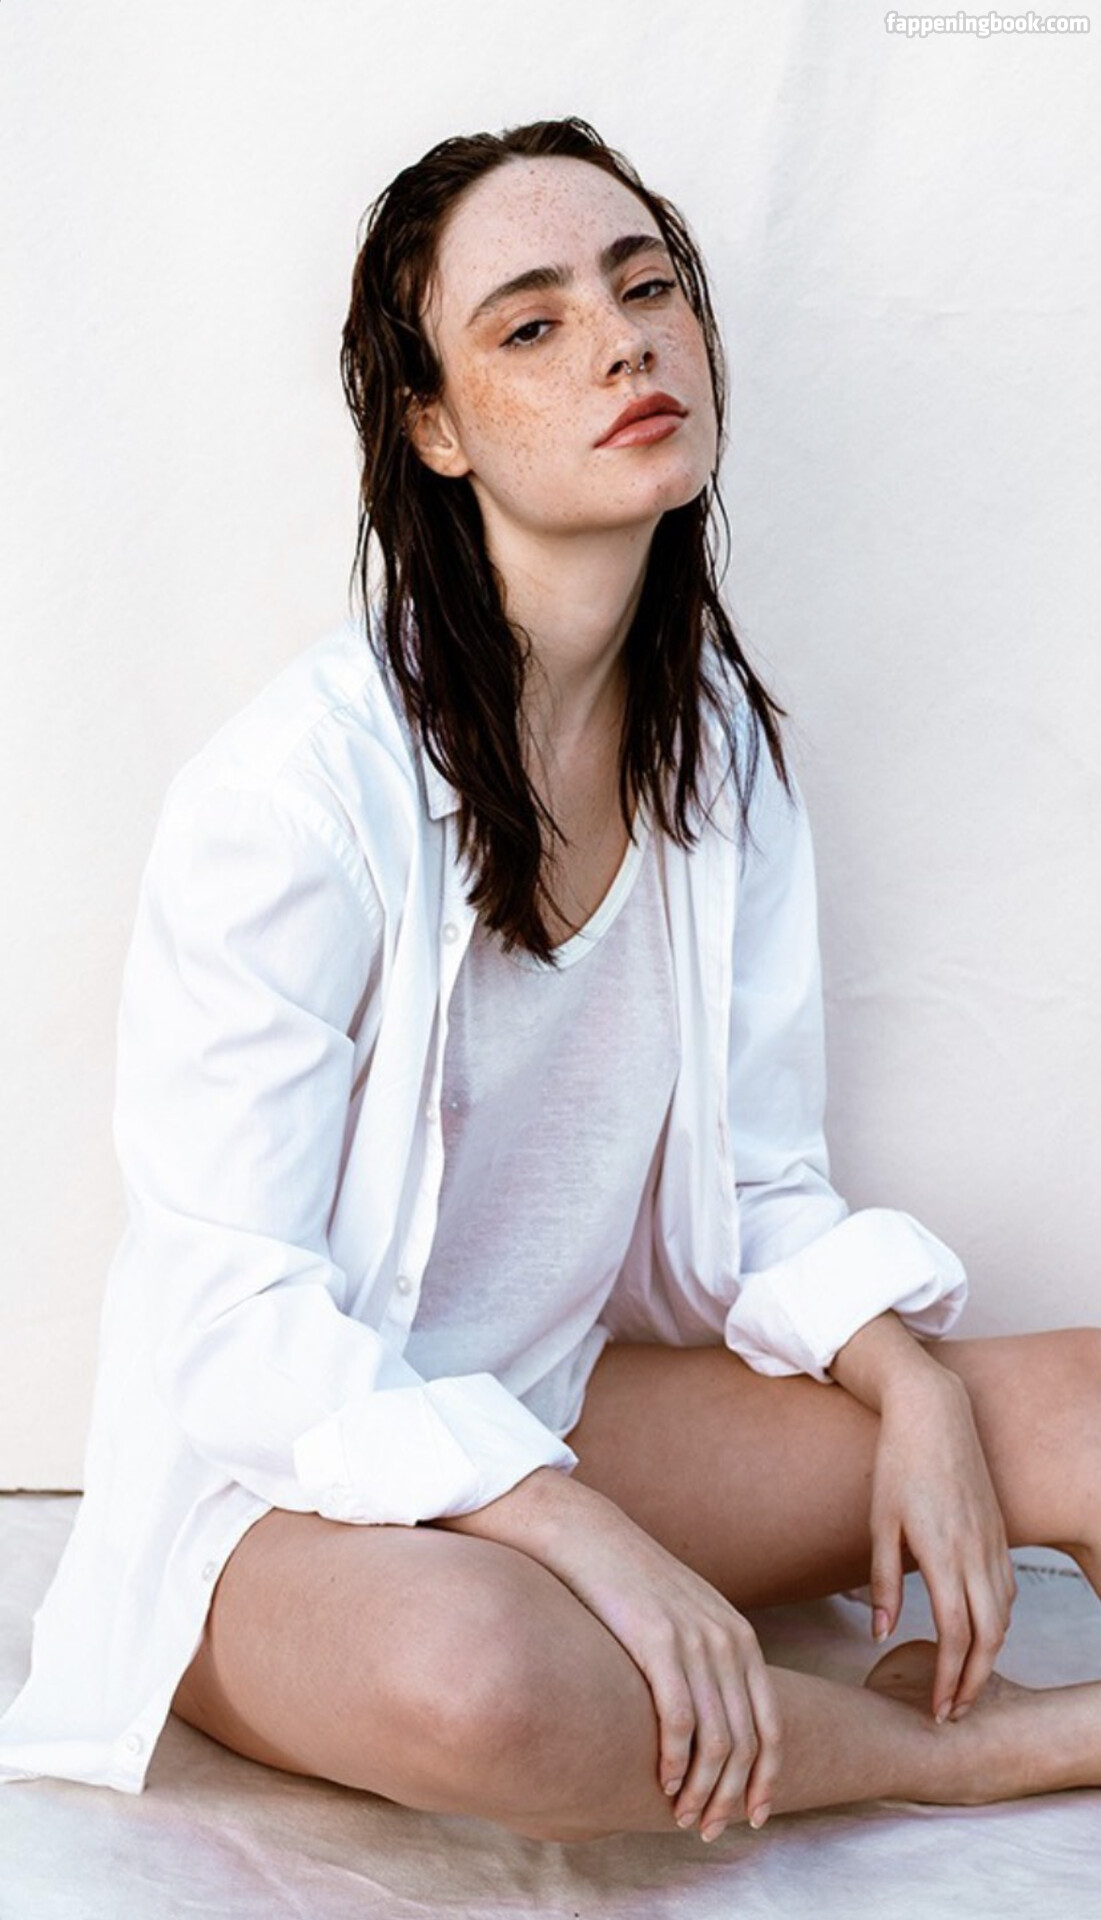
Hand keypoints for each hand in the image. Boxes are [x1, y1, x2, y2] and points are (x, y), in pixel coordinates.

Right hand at [442, 1470, 780, 1837]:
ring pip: (717, 1741)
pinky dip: (676, 1762)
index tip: (754, 1817)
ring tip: (685, 1817)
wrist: (587, 1536)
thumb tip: (708, 1724)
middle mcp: (728, 1641)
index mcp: (740, 1639)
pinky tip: (664, 1784)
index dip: (766, 1779)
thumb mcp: (683, 1618)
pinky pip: (679, 1720)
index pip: (772, 1726)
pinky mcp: (657, 1642)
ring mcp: (695, 1641)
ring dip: (704, 1791)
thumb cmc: (630, 1584)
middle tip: (708, 1829)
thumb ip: (704, 1662)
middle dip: (732, 1797)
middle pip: (746, 1743)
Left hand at [869, 1367, 1016, 1722]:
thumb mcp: (879, 1523)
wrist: (934, 1414)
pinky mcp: (998, 1531)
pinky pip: (1008, 1590)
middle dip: (975, 1682)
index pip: (957, 1635)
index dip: (950, 1679)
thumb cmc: (898, 1464)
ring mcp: (993, 1541)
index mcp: (943, 1554)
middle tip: (953, 1711)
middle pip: (990, 1637)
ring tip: (965, 1682)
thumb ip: (882, 1582)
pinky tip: (980, 1633)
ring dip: (989, 1656)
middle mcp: (976, 1552)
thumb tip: (879, 1634)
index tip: (938, 1709)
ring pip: (1004, 1616)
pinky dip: (999, 1622)